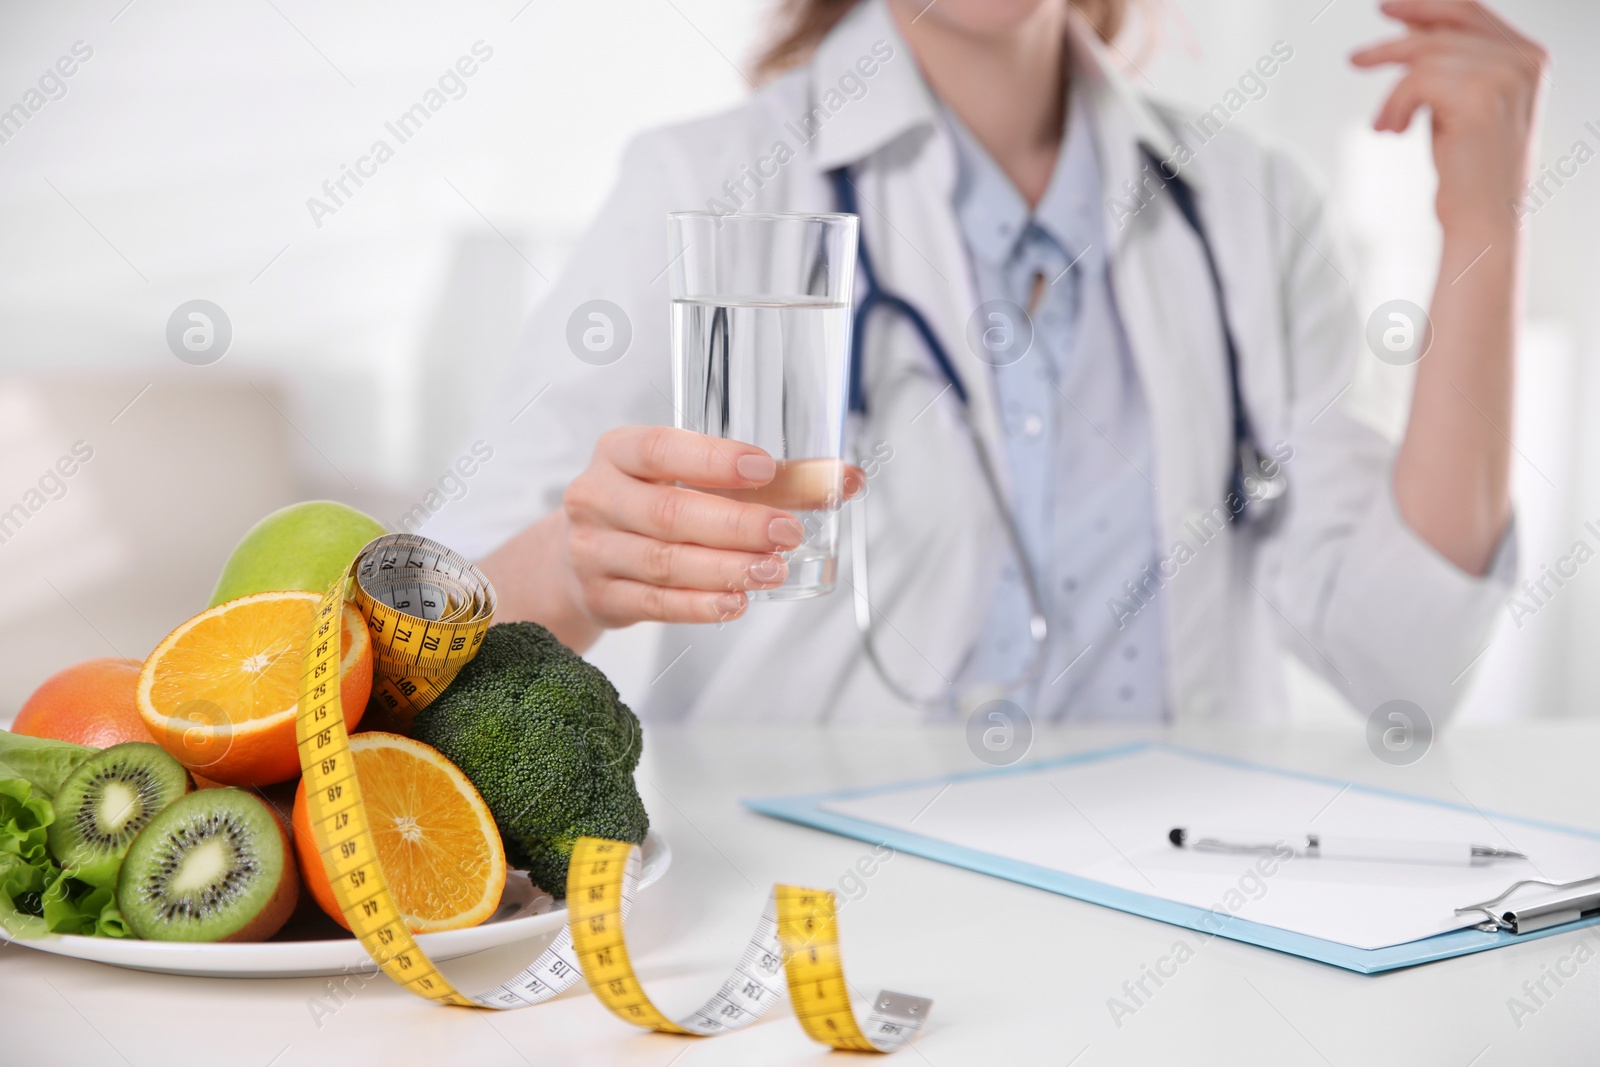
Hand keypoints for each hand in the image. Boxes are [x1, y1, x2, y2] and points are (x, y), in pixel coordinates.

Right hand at [555, 426, 859, 629]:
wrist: (578, 558)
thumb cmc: (650, 504)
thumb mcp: (695, 479)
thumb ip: (772, 479)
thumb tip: (844, 481)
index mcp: (619, 452)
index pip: (662, 450)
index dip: (713, 459)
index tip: (764, 468)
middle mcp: (598, 498)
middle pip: (670, 514)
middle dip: (736, 525)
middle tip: (788, 532)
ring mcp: (595, 551)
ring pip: (665, 563)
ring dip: (726, 568)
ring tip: (772, 570)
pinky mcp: (604, 597)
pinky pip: (656, 604)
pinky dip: (700, 606)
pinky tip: (737, 602)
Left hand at [1351, 1, 1546, 235]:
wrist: (1482, 217)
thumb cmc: (1467, 167)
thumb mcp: (1460, 101)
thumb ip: (1448, 63)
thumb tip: (1413, 25)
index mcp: (1528, 57)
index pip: (1471, 12)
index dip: (1425, 5)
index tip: (1386, 9)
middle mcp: (1524, 61)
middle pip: (1444, 29)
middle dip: (1394, 43)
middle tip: (1355, 60)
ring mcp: (1505, 76)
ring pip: (1424, 57)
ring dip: (1394, 95)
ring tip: (1386, 126)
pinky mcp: (1479, 98)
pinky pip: (1414, 82)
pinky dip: (1394, 107)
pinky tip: (1392, 132)